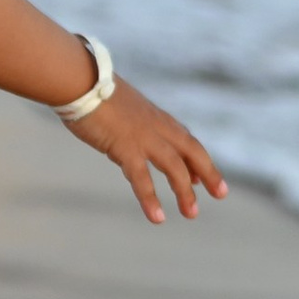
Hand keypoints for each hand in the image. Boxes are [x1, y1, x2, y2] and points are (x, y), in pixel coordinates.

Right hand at [66, 78, 226, 223]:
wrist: (78, 80)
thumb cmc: (90, 89)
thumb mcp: (117, 105)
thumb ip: (127, 120)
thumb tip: (121, 128)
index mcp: (154, 116)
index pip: (184, 139)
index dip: (196, 159)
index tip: (202, 178)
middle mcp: (156, 126)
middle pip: (191, 151)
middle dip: (208, 173)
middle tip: (220, 194)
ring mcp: (143, 137)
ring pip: (174, 167)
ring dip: (185, 191)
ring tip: (192, 214)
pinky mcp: (126, 148)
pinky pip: (142, 179)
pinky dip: (151, 199)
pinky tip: (158, 218)